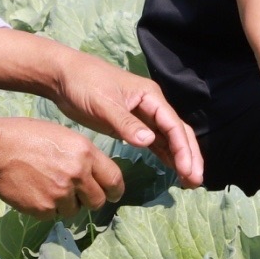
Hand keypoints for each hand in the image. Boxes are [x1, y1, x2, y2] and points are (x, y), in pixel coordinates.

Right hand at [0, 116, 123, 217]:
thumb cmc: (28, 136)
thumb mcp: (65, 136)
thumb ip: (84, 156)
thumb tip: (96, 175)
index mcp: (85, 153)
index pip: (114, 179)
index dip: (116, 190)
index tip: (114, 194)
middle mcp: (77, 175)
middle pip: (97, 201)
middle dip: (91, 200)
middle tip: (79, 195)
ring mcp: (60, 194)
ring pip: (74, 210)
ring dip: (66, 204)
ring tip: (49, 187)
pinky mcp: (43, 208)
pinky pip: (53, 215)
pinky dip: (47, 208)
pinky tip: (35, 192)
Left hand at [52, 51, 202, 186]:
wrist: (63, 76)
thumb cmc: (84, 84)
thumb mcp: (104, 104)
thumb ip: (126, 123)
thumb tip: (149, 141)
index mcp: (150, 96)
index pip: (174, 125)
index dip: (183, 149)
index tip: (188, 171)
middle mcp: (152, 106)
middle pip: (178, 133)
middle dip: (189, 156)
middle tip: (196, 181)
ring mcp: (143, 116)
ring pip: (169, 139)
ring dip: (180, 159)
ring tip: (190, 182)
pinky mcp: (131, 125)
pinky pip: (155, 142)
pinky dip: (165, 156)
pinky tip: (174, 170)